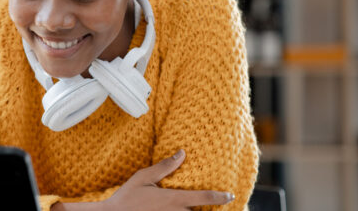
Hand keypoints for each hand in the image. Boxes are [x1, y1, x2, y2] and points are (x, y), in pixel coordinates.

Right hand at [103, 149, 234, 210]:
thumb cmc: (127, 197)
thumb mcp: (144, 177)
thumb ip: (164, 166)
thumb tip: (181, 153)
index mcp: (173, 199)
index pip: (205, 198)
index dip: (220, 197)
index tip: (229, 196)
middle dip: (209, 210)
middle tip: (218, 205)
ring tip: (200, 208)